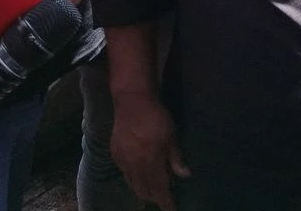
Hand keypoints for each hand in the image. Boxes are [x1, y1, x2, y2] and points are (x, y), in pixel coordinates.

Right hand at [111, 91, 189, 210]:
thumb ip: (175, 158)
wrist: (132, 101)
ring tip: (153, 192)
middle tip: (165, 198)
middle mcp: (135, 165)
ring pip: (133, 185)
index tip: (172, 209)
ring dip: (144, 191)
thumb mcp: (171, 135)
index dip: (166, 202)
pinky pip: (125, 174)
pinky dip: (134, 180)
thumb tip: (185, 176)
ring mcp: (123, 161)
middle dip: (155, 198)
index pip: (160, 189)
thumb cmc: (156, 116)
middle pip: (145, 190)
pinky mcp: (115, 154)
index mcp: (151, 162)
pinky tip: (140, 177)